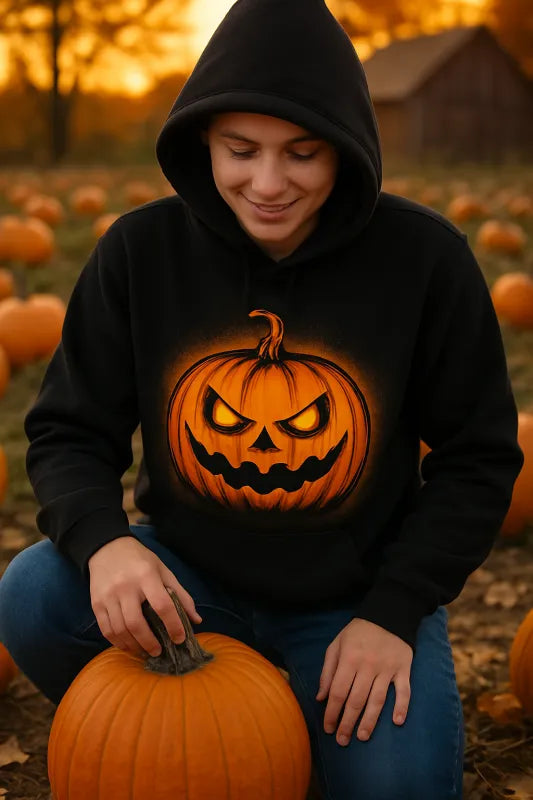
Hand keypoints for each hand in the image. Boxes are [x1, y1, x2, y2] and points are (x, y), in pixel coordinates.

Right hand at [88, 536, 202, 657]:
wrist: (107, 548)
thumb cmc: (140, 560)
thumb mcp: (163, 570)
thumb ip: (180, 594)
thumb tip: (196, 620)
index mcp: (146, 576)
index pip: (162, 605)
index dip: (173, 625)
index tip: (179, 638)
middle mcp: (125, 587)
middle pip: (136, 623)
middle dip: (149, 642)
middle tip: (159, 652)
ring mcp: (108, 596)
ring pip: (120, 630)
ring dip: (134, 646)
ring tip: (145, 652)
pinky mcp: (96, 604)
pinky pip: (106, 630)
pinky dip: (118, 642)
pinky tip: (129, 646)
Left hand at [316, 618, 411, 745]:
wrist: (387, 615)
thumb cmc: (357, 633)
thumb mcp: (337, 645)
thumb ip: (327, 671)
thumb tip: (321, 698)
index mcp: (349, 659)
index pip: (338, 691)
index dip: (331, 712)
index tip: (328, 728)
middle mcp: (368, 665)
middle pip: (356, 699)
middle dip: (347, 722)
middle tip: (342, 740)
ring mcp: (387, 668)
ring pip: (377, 699)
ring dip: (370, 721)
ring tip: (362, 737)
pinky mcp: (404, 669)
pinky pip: (404, 691)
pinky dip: (402, 706)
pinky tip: (397, 722)